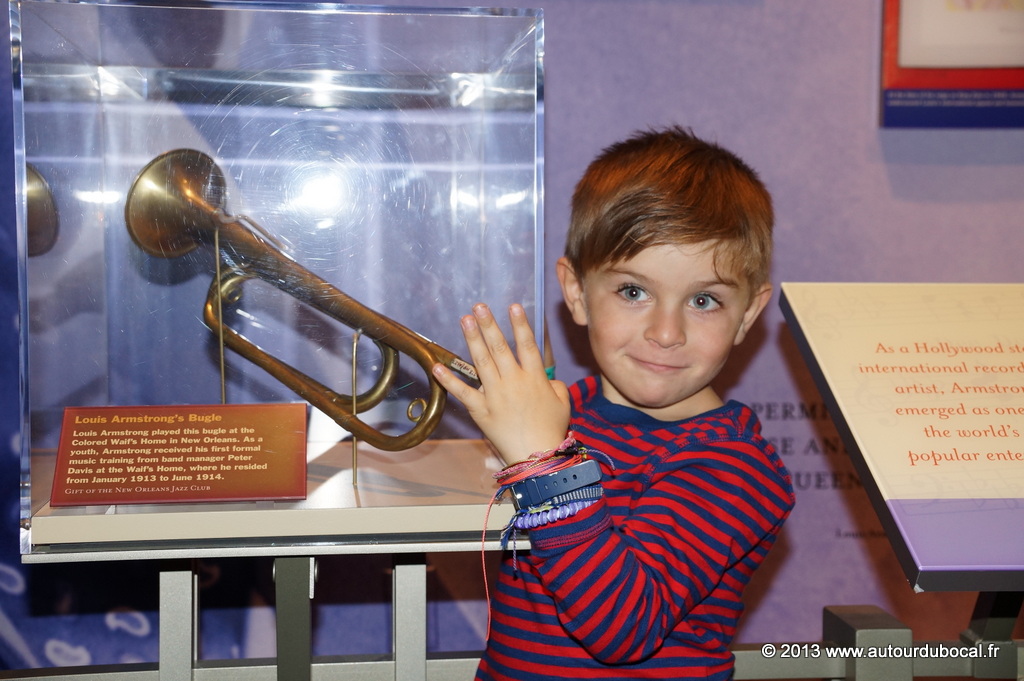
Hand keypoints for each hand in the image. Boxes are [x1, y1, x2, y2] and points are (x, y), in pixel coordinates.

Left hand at [432, 303, 570, 464]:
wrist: (538, 456)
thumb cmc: (552, 430)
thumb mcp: (563, 404)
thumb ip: (557, 386)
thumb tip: (548, 379)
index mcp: (535, 378)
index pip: (527, 344)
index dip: (520, 324)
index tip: (513, 306)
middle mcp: (513, 381)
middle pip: (500, 347)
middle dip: (489, 324)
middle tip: (479, 307)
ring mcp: (495, 394)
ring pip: (481, 361)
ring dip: (472, 339)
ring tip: (465, 320)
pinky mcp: (481, 410)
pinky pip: (463, 392)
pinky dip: (449, 380)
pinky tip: (437, 367)